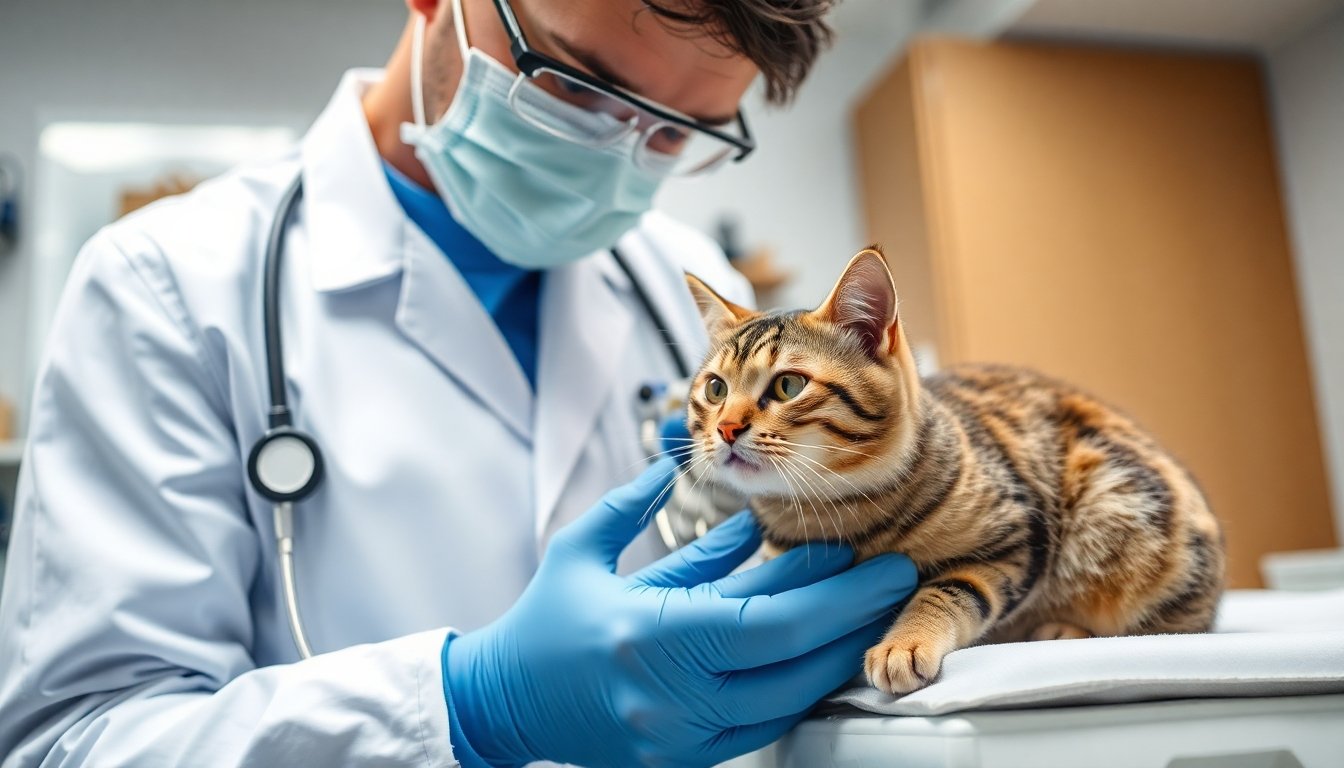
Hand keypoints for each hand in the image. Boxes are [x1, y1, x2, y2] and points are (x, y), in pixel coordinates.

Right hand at [445, 458, 916, 767]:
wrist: (503, 702)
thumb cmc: (542, 620)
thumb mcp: (582, 549)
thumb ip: (635, 505)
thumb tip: (677, 466)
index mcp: (648, 635)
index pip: (771, 621)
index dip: (836, 594)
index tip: (876, 560)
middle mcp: (670, 696)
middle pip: (795, 665)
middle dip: (855, 622)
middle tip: (897, 582)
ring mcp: (678, 738)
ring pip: (787, 704)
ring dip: (836, 659)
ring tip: (872, 618)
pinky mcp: (681, 760)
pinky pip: (760, 729)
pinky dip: (797, 693)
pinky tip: (824, 660)